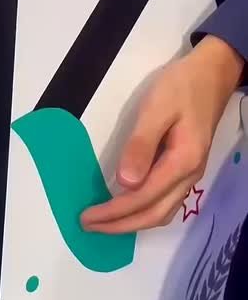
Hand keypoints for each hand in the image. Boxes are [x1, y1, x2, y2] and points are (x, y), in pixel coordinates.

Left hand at [81, 36, 243, 233]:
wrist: (213, 74)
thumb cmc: (181, 87)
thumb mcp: (157, 108)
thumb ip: (141, 145)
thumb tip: (125, 182)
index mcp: (182, 162)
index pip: (142, 198)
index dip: (114, 212)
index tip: (87, 217)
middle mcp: (189, 176)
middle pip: (153, 214)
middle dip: (119, 225)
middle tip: (88, 226)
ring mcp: (190, 175)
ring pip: (162, 213)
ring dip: (132, 223)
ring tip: (104, 223)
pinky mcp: (186, 169)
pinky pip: (165, 202)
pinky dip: (144, 212)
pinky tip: (127, 209)